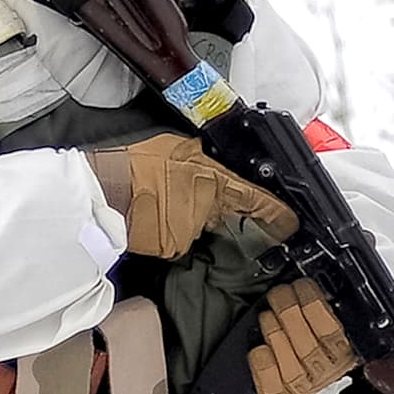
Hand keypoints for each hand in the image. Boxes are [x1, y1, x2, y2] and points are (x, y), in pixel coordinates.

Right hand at [92, 134, 299, 259]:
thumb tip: (209, 161)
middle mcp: (205, 210)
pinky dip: (165, 232)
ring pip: (195, 228)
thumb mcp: (174, 146)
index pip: (255, 200)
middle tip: (174, 193)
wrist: (104, 190)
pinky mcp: (171, 248)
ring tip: (155, 203)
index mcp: (211, 181)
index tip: (290, 223)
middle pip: (218, 214)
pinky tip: (149, 218)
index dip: (277, 214)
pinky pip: (175, 241)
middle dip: (205, 207)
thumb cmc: (134, 164)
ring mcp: (189, 231)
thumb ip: (200, 157)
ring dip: (181, 218)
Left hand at [249, 277, 356, 393]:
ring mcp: (304, 386)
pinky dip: (262, 365)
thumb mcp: (332, 314)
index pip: (332, 332)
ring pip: (291, 368)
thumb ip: (326, 303)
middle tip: (279, 294)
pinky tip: (259, 347)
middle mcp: (328, 373)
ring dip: (275, 335)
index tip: (300, 286)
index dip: (313, 305)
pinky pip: (271, 386)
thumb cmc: (317, 331)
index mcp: (346, 350)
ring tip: (267, 315)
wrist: (312, 364)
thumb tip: (310, 279)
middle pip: (307, 348)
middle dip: (288, 313)